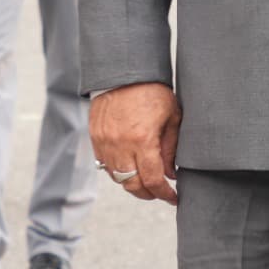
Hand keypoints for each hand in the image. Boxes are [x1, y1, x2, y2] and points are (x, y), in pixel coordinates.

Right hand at [91, 82, 182, 205]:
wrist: (123, 71)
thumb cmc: (152, 91)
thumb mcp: (171, 117)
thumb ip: (171, 148)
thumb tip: (171, 174)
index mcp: (142, 140)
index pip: (153, 180)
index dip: (164, 194)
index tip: (173, 197)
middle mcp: (120, 145)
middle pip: (132, 185)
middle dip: (148, 193)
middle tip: (160, 192)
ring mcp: (104, 143)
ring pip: (117, 178)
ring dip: (133, 184)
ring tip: (146, 180)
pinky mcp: (95, 138)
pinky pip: (105, 165)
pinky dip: (118, 171)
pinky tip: (130, 166)